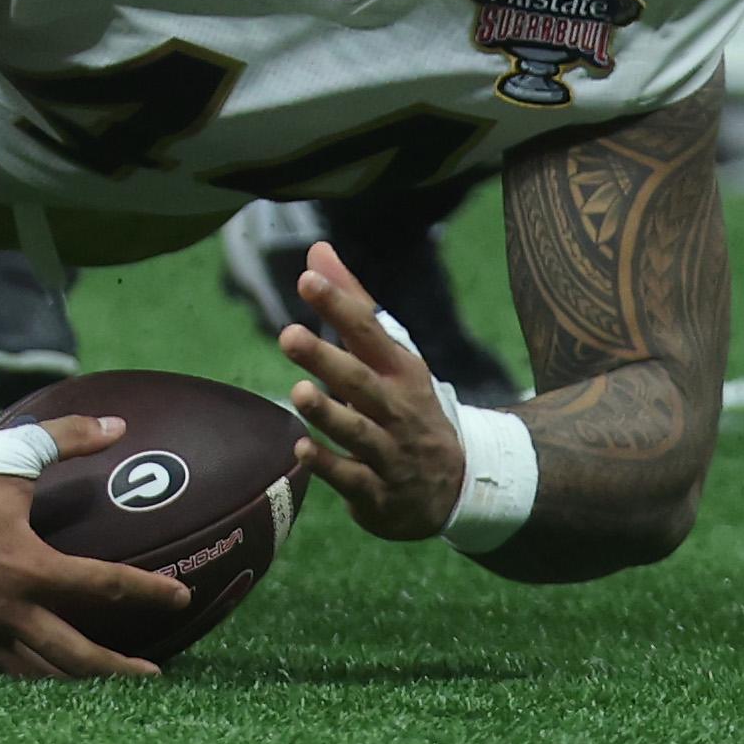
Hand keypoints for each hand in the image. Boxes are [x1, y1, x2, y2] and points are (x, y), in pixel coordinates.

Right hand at [0, 412, 188, 677]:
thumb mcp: (10, 454)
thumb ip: (68, 439)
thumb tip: (119, 426)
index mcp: (26, 565)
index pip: (105, 587)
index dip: (150, 593)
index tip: (180, 596)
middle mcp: (4, 610)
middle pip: (77, 657)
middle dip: (121, 671)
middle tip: (154, 677)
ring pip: (34, 677)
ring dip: (74, 684)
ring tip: (104, 687)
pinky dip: (20, 676)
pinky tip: (36, 675)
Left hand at [279, 239, 470, 541]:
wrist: (455, 487)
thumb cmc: (408, 409)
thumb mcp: (391, 358)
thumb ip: (352, 306)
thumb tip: (317, 250)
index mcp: (400, 370)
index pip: (369, 331)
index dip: (340, 305)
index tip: (308, 279)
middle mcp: (397, 409)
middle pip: (361, 380)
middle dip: (326, 358)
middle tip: (288, 335)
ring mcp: (389, 452)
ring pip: (358, 431)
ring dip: (329, 413)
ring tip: (298, 391)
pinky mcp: (378, 492)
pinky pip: (352, 479)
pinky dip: (328, 466)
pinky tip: (301, 450)